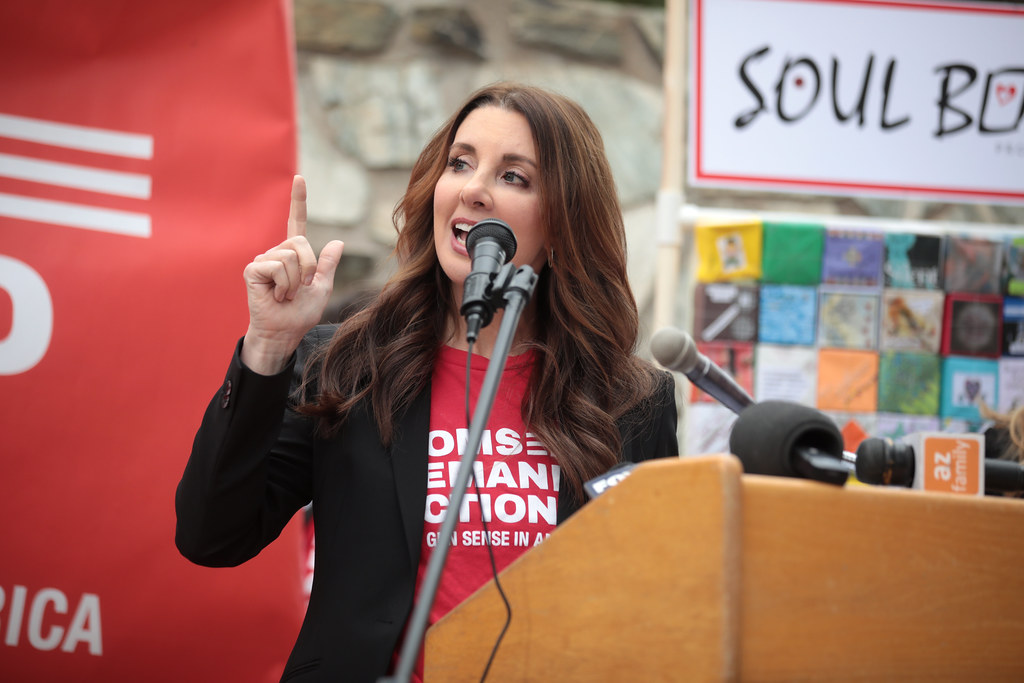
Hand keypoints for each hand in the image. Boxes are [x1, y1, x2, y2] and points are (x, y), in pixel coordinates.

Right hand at [241, 175, 343, 373]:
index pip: (296, 222)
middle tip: (299, 288)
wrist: (285, 332)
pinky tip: (276, 295)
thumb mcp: (322, 287)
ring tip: (286, 294)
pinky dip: (284, 284)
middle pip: (301, 243)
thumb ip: (327, 265)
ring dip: (295, 281)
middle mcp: (277, 252)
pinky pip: (277, 266)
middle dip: (309, 268)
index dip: (298, 200)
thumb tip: (337, 242)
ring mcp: (263, 259)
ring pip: (291, 256)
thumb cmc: (301, 313)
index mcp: (294, 254)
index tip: (299, 178)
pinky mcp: (253, 269)